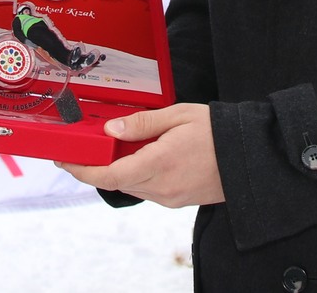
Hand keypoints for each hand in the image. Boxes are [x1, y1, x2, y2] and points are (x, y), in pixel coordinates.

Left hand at [57, 103, 222, 207]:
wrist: (250, 156)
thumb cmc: (217, 130)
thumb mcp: (178, 115)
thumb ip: (142, 123)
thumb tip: (112, 130)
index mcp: (159, 164)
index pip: (109, 175)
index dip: (83, 171)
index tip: (66, 162)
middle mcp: (162, 187)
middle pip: (116, 182)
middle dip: (96, 168)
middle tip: (83, 150)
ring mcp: (170, 197)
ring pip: (131, 187)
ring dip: (117, 171)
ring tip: (112, 149)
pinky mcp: (178, 200)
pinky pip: (147, 190)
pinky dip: (135, 176)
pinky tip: (138, 158)